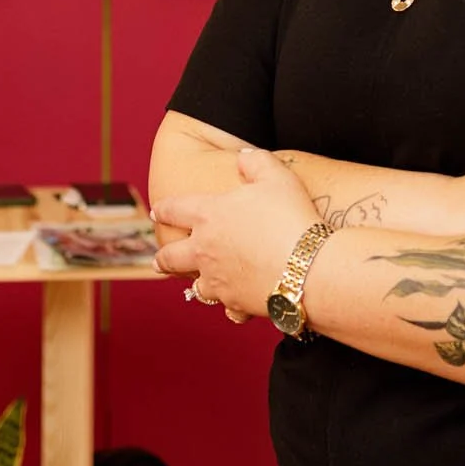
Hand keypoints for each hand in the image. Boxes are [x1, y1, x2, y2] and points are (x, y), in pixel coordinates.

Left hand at [151, 148, 321, 319]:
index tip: (156, 211)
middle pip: (170, 257)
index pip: (174, 209)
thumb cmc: (291, 217)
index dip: (163, 209)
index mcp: (208, 215)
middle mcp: (204, 250)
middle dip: (162, 258)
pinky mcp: (235, 303)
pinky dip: (231, 306)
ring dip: (195, 283)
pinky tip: (236, 304)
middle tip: (158, 260)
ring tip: (196, 284)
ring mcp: (217, 280)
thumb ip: (257, 162)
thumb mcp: (277, 177)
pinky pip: (228, 308)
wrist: (308, 267)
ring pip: (196, 286)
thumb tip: (243, 157)